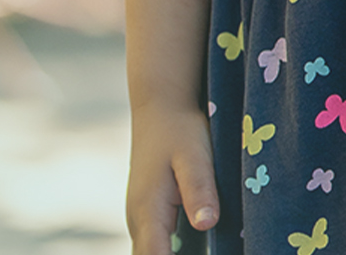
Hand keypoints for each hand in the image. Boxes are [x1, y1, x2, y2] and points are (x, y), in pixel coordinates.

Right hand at [127, 101, 220, 250]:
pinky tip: (196, 252)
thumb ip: (200, 190)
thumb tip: (206, 224)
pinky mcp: (150, 216)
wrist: (161, 106)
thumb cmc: (180, 128)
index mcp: (148, 213)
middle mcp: (139, 222)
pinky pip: (156, 249)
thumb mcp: (195, 156)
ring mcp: (142, 221)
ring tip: (204, 252)